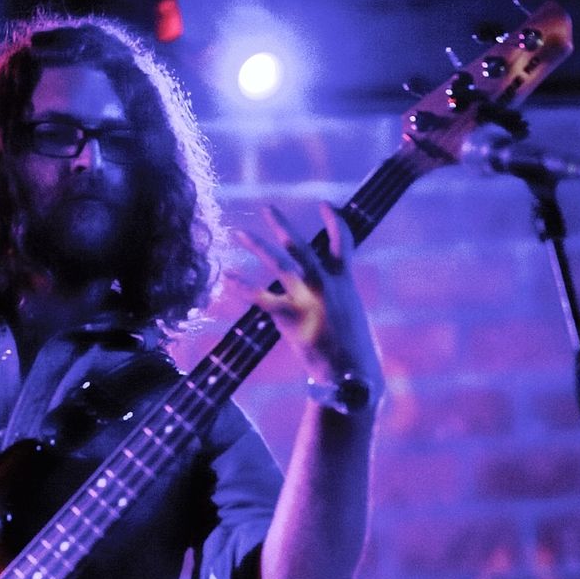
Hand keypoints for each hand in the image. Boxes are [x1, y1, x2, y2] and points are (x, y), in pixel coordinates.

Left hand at [243, 203, 384, 406]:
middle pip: (302, 247)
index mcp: (344, 281)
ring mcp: (308, 298)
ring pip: (280, 264)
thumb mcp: (351, 316)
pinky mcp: (291, 317)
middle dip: (284, 227)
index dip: (335, 221)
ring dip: (258, 247)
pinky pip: (261, 297)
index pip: (343, 242)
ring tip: (238, 233)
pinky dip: (242, 286)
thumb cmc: (353, 349)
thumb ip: (337, 299)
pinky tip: (227, 277)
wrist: (352, 373)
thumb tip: (326, 295)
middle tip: (268, 209)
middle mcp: (326, 283)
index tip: (325, 205)